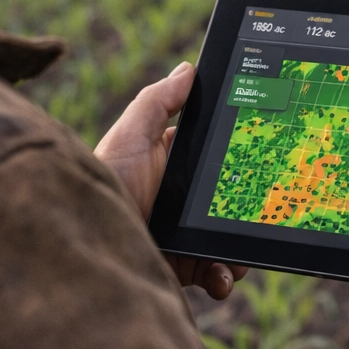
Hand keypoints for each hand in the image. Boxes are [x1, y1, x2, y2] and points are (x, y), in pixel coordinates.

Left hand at [94, 62, 248, 299]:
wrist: (87, 242)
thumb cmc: (107, 181)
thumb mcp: (131, 135)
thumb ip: (159, 101)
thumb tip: (189, 69)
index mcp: (171, 165)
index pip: (216, 158)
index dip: (241, 162)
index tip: (261, 164)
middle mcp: (178, 200)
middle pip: (229, 202)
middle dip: (247, 212)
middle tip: (259, 216)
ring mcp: (181, 235)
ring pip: (227, 240)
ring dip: (240, 251)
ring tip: (239, 257)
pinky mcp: (180, 267)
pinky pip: (213, 274)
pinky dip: (223, 278)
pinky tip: (221, 278)